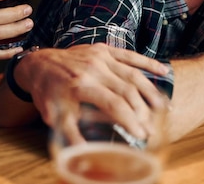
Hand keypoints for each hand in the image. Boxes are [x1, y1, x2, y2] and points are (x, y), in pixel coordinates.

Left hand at [17, 44, 169, 139]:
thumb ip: (71, 135)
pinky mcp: (103, 49)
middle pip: (127, 91)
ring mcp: (100, 56)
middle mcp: (93, 69)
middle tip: (152, 130)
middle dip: (142, 112)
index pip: (115, 105)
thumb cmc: (48, 93)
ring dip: (150, 91)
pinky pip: (129, 55)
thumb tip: (87, 154)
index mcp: (81, 86)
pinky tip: (163, 72)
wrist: (39, 64)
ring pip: (132, 74)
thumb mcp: (54, 117)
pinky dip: (148, 62)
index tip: (141, 135)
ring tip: (163, 109)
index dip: (131, 121)